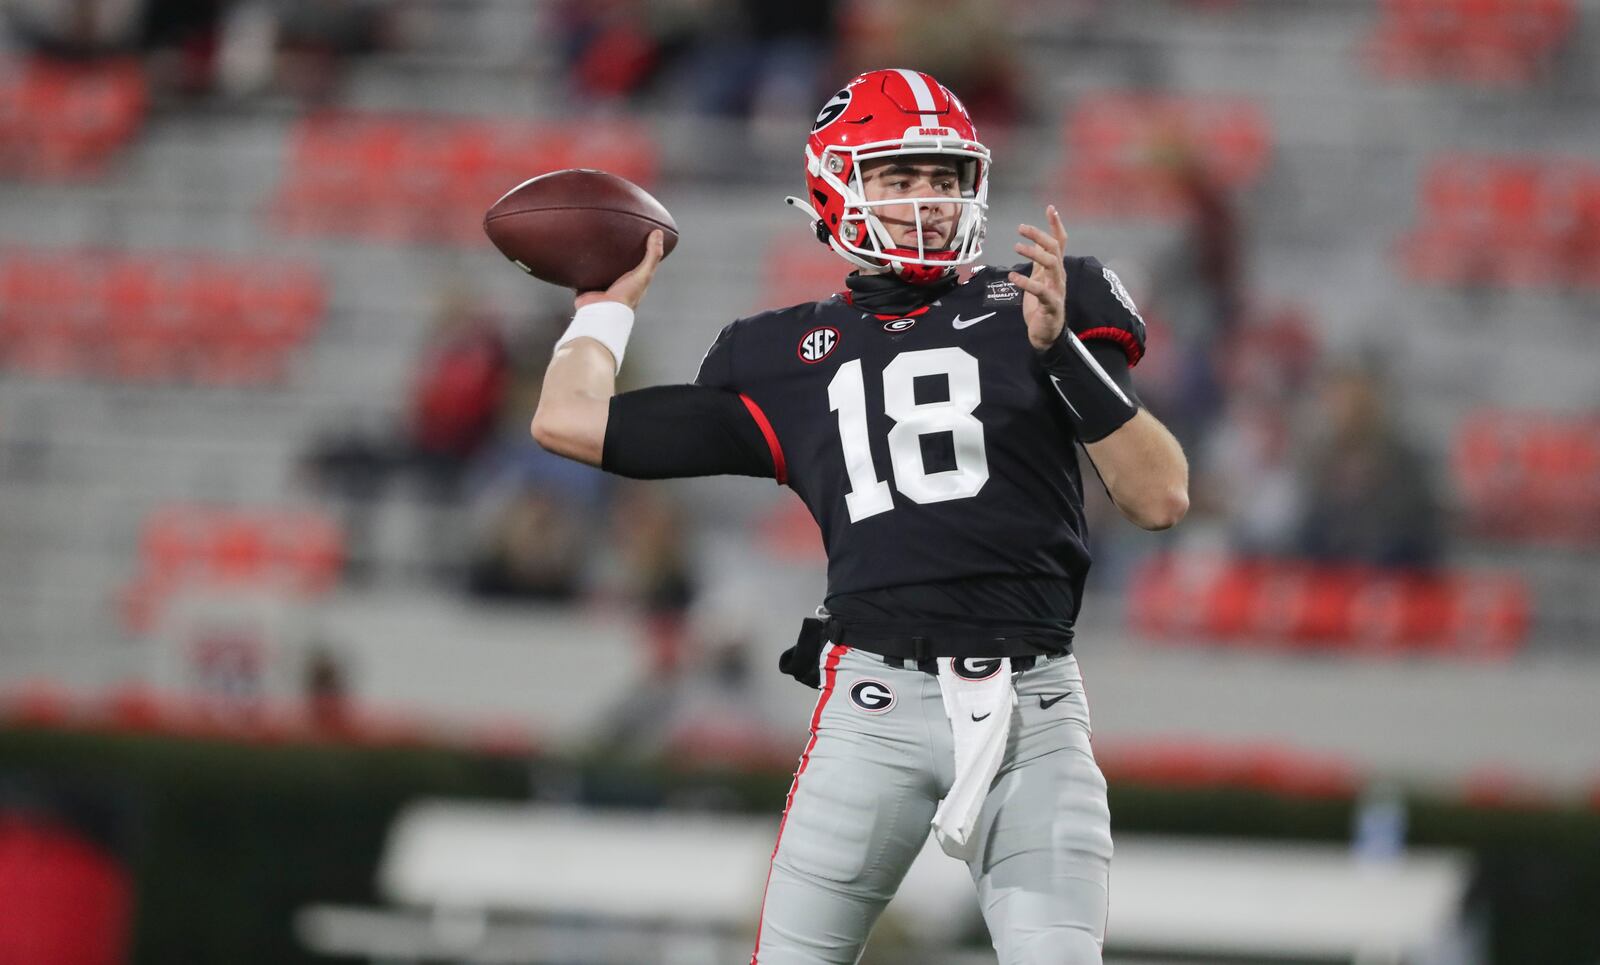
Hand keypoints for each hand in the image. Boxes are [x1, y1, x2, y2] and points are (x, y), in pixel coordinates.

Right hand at [575, 230, 665, 310]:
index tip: (636, 236)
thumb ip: (652, 255)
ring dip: (597, 260)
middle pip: (617, 266)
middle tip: (611, 235)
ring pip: (599, 269)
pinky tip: (577, 256)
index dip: (638, 251)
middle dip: (615, 254)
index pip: (638, 264)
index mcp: (633, 282)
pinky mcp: (586, 287)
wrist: (602, 311)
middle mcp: (618, 284)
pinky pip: (582, 275)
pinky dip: (580, 267)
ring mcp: (602, 286)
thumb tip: (658, 232)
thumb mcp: (644, 273)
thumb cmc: (626, 295)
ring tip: (593, 242)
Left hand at [1008, 206, 1068, 350]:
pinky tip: (1013, 277)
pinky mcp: (1051, 304)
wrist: (1046, 333)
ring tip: (1017, 247)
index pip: (1060, 242)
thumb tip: (1033, 244)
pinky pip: (1040, 290)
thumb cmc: (1042, 306)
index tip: (1051, 208)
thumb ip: (1038, 263)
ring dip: (1034, 253)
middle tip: (1021, 228)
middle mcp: (1059, 276)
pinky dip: (1026, 282)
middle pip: (1055, 249)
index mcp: (1055, 269)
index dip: (1056, 225)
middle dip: (1039, 235)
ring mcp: (1057, 289)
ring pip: (1051, 264)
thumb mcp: (1039, 279)